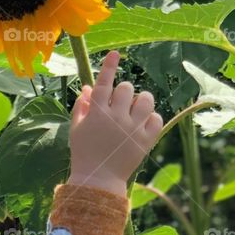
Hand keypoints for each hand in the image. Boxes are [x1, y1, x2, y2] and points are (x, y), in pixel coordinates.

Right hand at [69, 51, 163, 193]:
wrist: (98, 180)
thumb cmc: (84, 154)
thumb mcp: (77, 129)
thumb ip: (82, 106)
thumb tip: (89, 87)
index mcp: (97, 113)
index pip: (104, 83)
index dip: (110, 66)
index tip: (115, 54)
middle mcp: (116, 118)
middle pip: (127, 88)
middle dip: (124, 93)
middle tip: (120, 104)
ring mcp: (133, 129)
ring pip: (146, 100)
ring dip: (141, 102)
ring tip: (136, 111)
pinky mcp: (146, 141)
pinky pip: (157, 119)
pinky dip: (152, 118)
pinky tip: (144, 124)